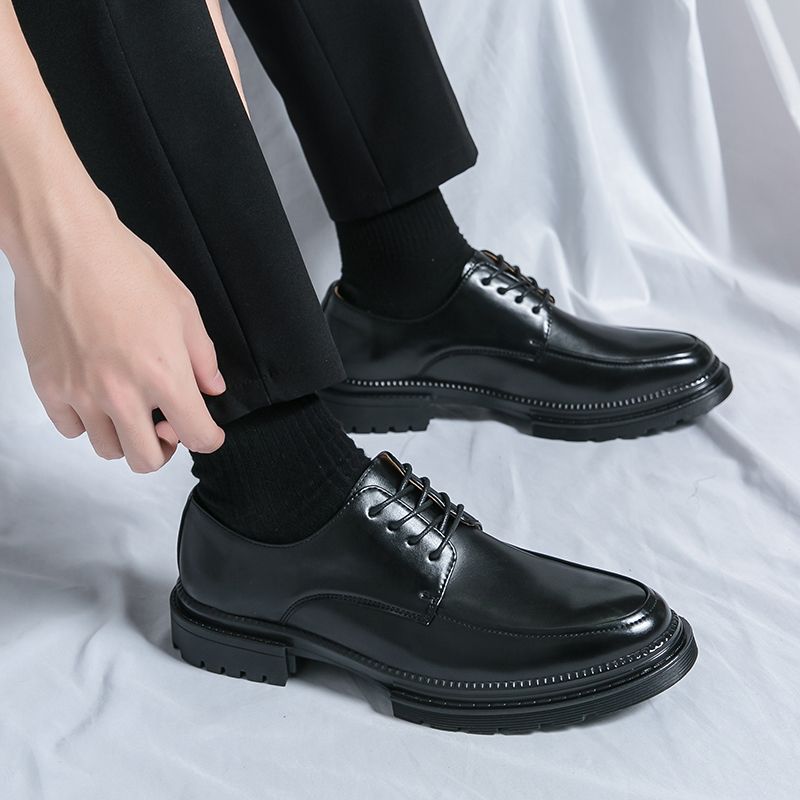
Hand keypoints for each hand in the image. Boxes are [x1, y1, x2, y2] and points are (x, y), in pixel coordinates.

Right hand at [12, 202, 225, 472]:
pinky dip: (86, 422)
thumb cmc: (126, 268)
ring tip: (128, 408)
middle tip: (163, 426)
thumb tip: (211, 388)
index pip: (197, 436)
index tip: (206, 432)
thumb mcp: (183, 309)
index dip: (208, 439)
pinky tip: (95, 396)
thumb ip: (202, 357)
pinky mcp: (48, 386)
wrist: (65, 245)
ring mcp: (81, 394)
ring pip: (107, 450)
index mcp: (164, 376)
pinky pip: (71, 429)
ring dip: (124, 436)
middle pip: (146, 460)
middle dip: (163, 448)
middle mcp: (122, 394)